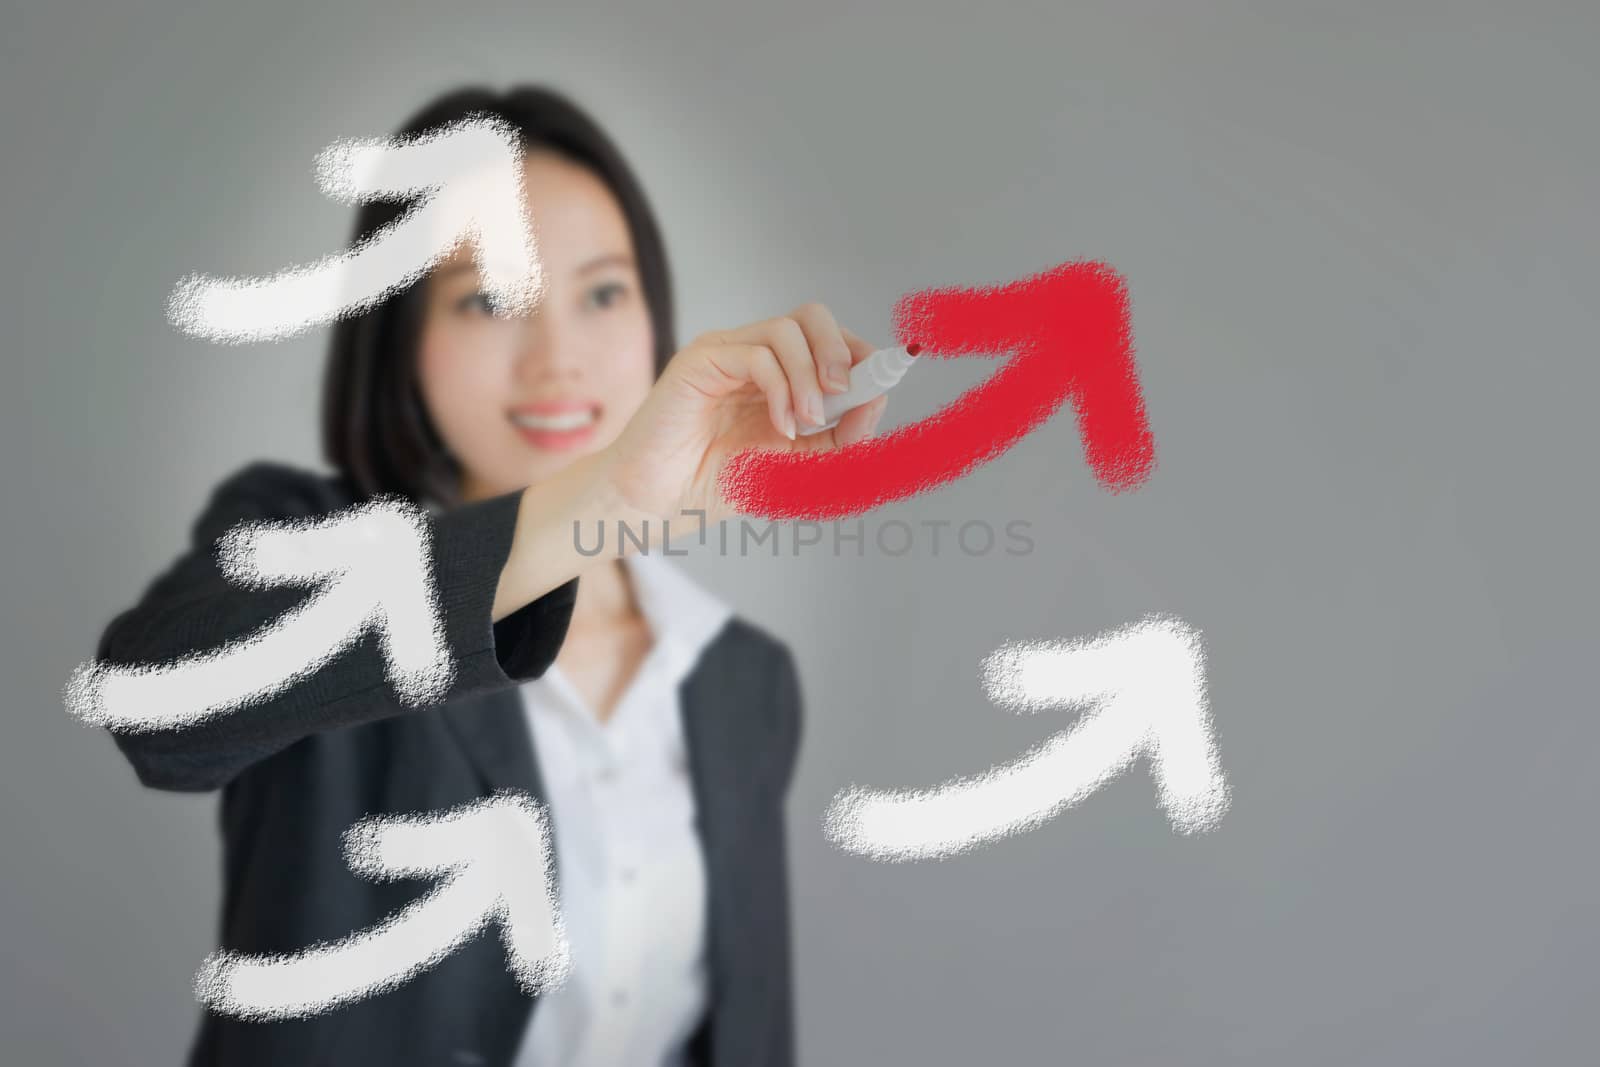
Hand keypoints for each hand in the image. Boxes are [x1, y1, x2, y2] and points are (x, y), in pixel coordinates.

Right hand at [602, 302, 889, 523]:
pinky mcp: (700, 361)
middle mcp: (753, 355)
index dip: (862, 354)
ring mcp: (725, 353)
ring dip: (810, 376)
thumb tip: (876, 402)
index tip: (885, 379)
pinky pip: (756, 354)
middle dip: (841, 350)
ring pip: (786, 329)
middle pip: (811, 316)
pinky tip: (781, 426)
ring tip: (805, 423)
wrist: (661, 504)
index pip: (829, 340)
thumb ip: (839, 437)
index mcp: (778, 374)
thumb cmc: (720, 484)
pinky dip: (781, 388)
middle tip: (844, 393)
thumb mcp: (799, 465)